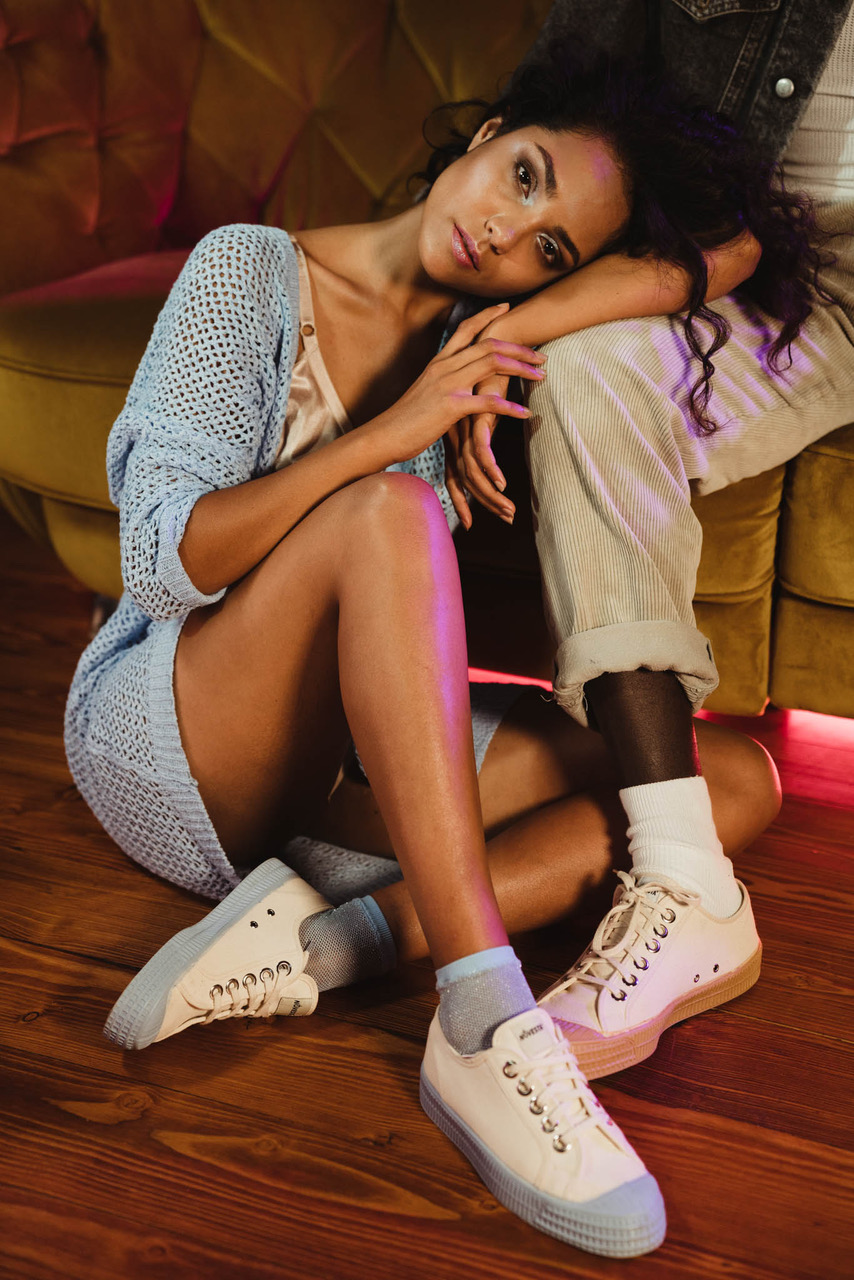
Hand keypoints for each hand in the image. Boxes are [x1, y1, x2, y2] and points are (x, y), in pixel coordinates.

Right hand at [370, 303, 545, 466]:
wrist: (385, 435)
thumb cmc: (406, 418)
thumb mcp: (425, 391)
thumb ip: (444, 382)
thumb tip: (459, 382)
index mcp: (439, 361)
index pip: (466, 329)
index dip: (488, 316)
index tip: (507, 308)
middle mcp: (445, 366)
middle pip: (489, 345)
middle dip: (519, 348)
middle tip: (541, 355)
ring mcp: (448, 384)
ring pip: (493, 365)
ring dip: (522, 369)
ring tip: (541, 375)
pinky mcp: (451, 406)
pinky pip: (487, 402)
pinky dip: (510, 407)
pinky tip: (526, 412)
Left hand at [445, 372, 517, 527]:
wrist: (492, 345)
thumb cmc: (489, 377)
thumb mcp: (485, 411)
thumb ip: (484, 431)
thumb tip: (489, 450)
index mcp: (455, 437)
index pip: (455, 477)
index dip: (461, 501)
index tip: (469, 524)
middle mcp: (457, 436)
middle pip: (466, 480)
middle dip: (483, 504)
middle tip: (505, 520)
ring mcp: (464, 429)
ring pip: (474, 471)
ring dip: (492, 494)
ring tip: (510, 510)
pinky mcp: (476, 418)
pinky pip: (483, 449)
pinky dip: (492, 469)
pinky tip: (503, 483)